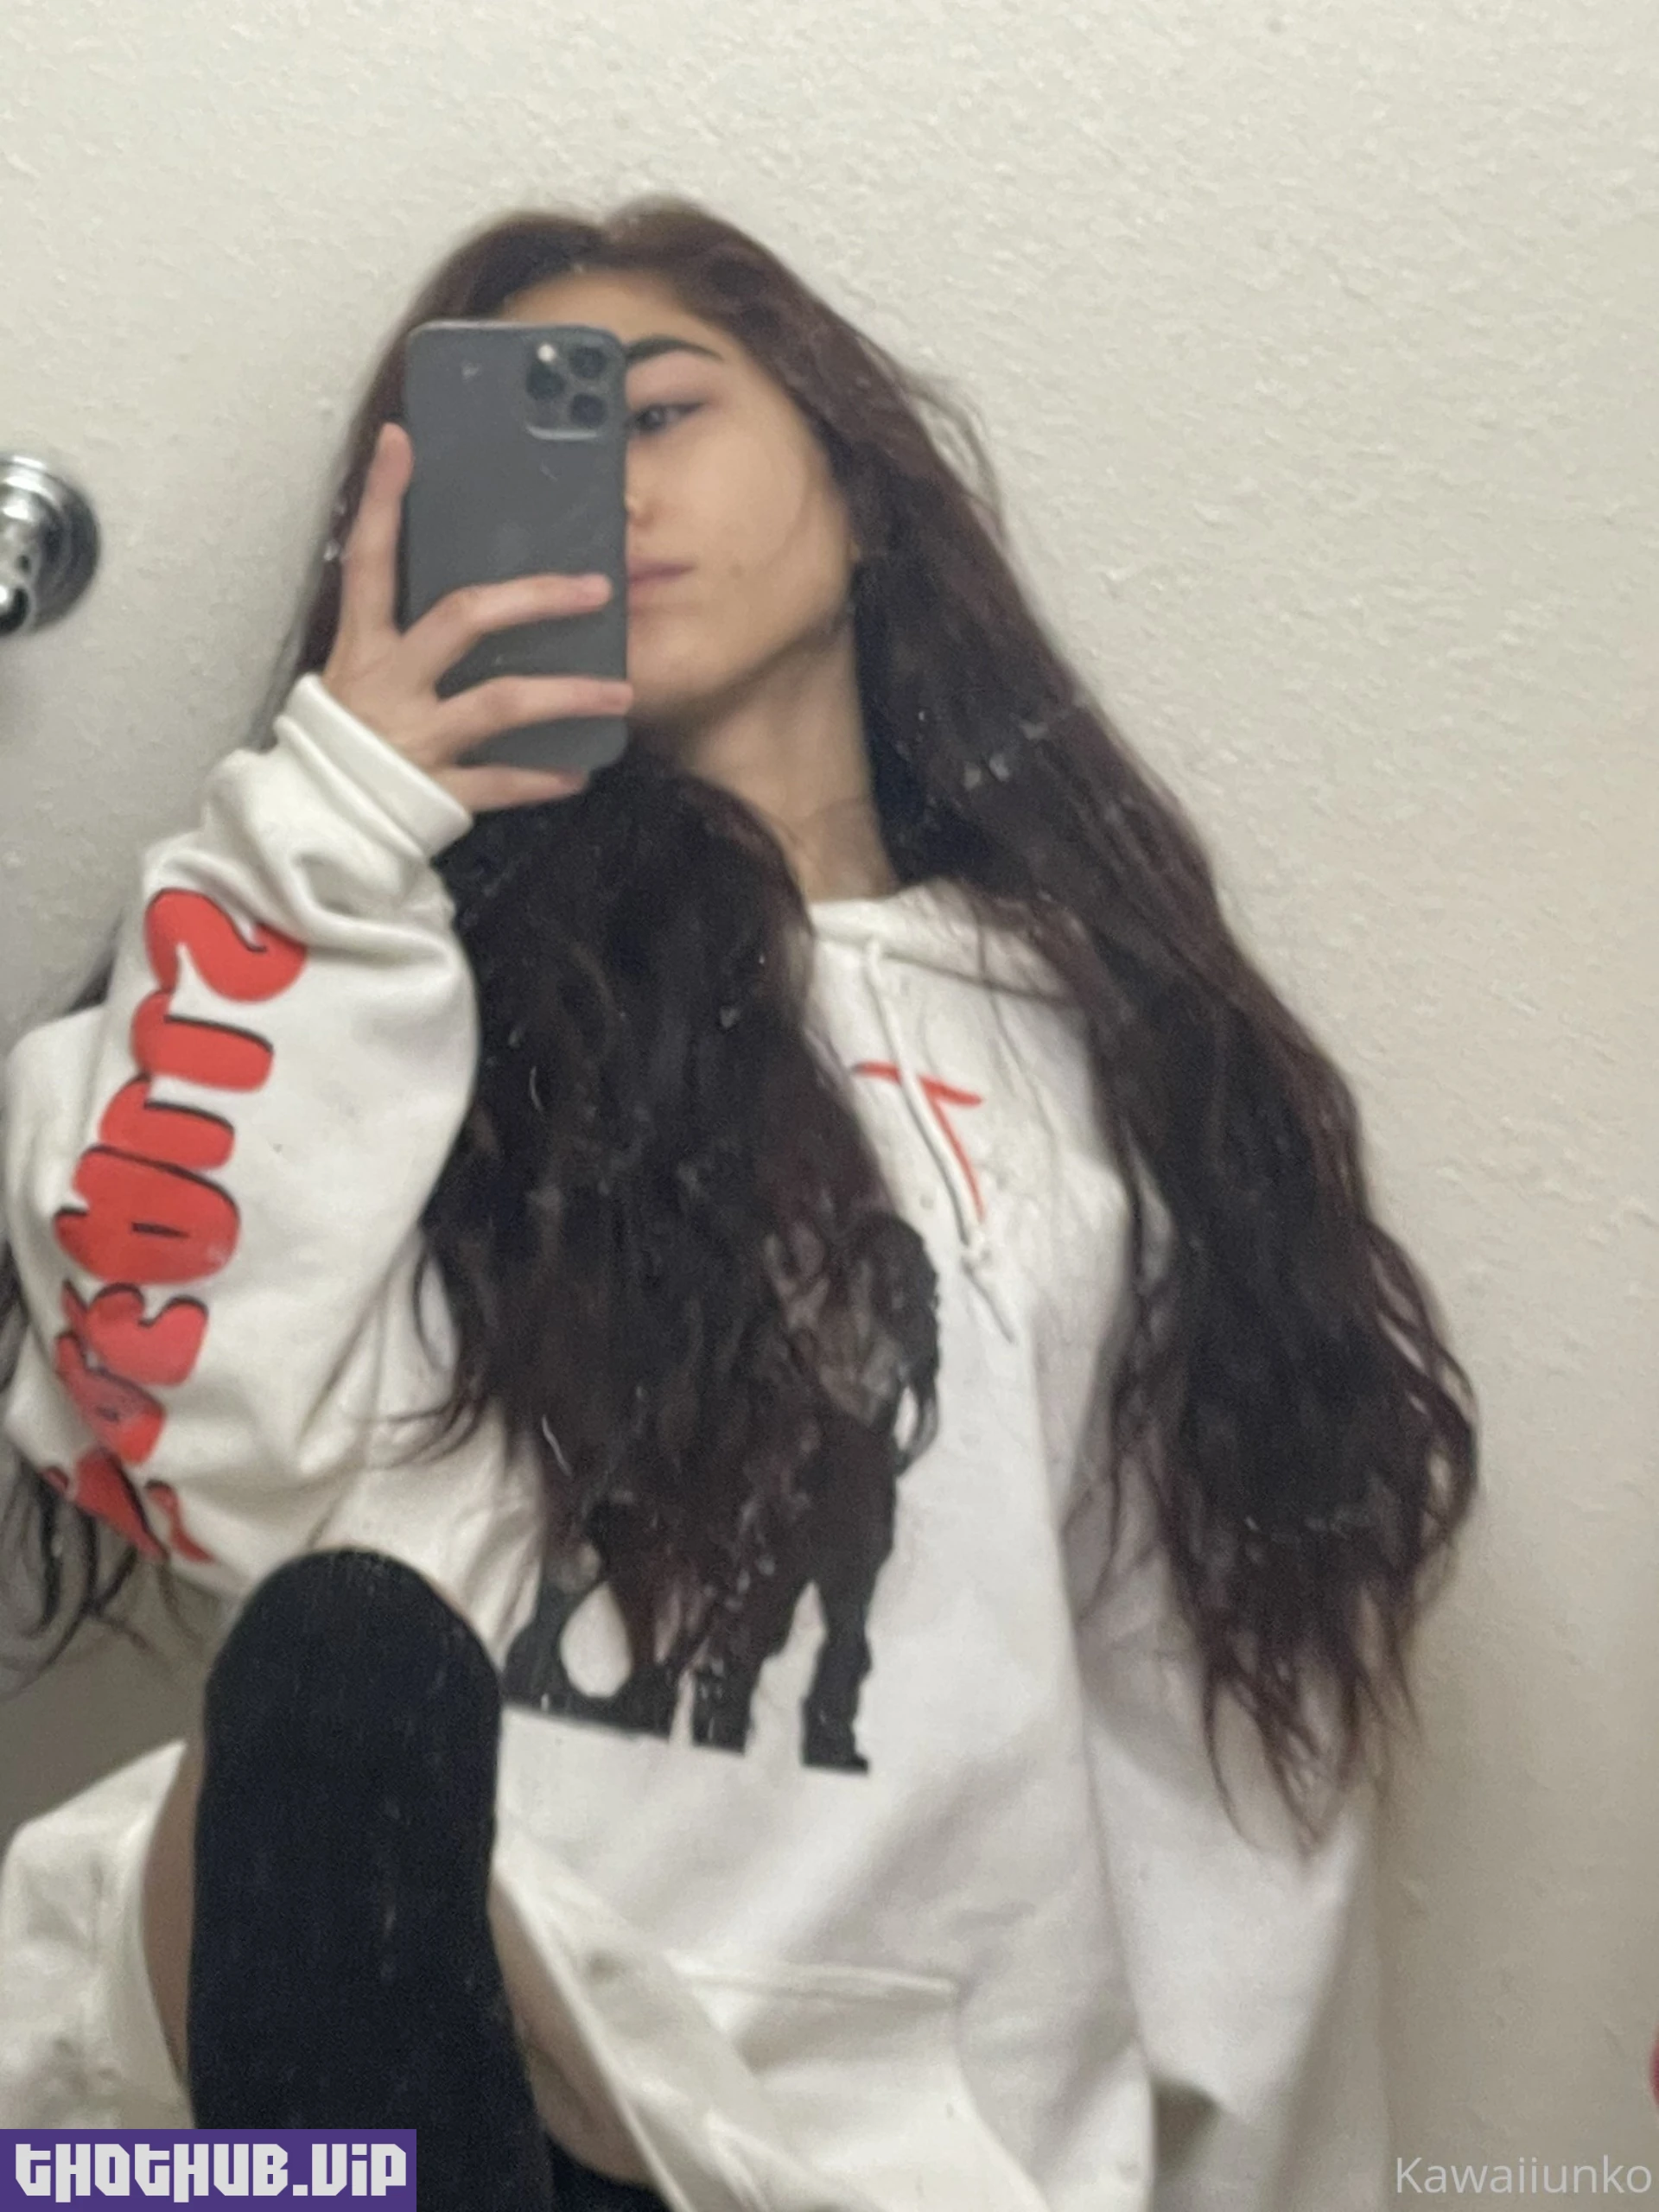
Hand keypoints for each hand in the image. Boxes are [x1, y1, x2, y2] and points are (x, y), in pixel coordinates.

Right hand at [320, 421, 632, 814]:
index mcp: (363, 645)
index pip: (370, 557)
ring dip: (567, 695)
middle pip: (463, 618)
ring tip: (620, 692)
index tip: (402, 440)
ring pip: (500, 703)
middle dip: (533, 599)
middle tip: (595, 589)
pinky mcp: (433, 791)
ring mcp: (414, 737)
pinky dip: (541, 778)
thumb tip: (467, 593)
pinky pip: (500, 783)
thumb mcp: (358, 672)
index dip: (382, 499)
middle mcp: (389, 682)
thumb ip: (402, 633)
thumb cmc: (344, 737)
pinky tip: (579, 770)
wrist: (312, 823)